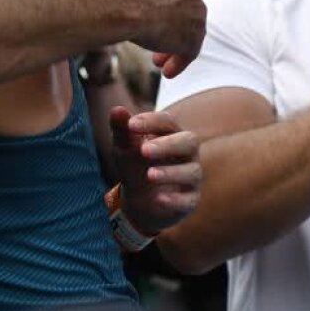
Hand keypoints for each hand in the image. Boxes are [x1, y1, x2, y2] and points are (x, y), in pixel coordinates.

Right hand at [103, 0, 204, 76]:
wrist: (119, 2)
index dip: (161, 5)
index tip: (148, 16)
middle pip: (185, 12)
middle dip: (170, 26)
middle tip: (154, 41)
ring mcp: (196, 12)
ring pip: (188, 33)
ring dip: (173, 47)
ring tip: (157, 62)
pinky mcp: (193, 36)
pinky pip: (189, 52)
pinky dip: (179, 62)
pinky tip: (167, 72)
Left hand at [111, 107, 200, 234]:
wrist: (139, 200)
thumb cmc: (134, 164)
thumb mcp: (124, 147)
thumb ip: (121, 129)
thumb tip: (116, 110)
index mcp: (171, 133)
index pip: (167, 121)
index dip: (151, 121)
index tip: (130, 125)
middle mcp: (187, 152)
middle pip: (189, 141)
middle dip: (167, 145)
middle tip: (144, 150)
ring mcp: (191, 176)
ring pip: (192, 171)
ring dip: (170, 173)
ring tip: (149, 175)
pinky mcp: (190, 200)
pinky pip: (189, 200)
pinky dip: (174, 200)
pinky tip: (158, 198)